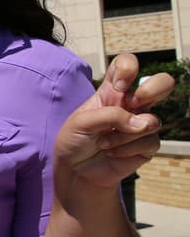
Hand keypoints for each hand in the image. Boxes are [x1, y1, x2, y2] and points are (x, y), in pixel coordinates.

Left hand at [55, 53, 172, 188]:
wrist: (76, 171)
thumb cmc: (75, 141)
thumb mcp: (81, 123)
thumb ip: (110, 115)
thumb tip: (143, 122)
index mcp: (111, 91)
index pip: (126, 66)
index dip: (128, 68)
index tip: (120, 85)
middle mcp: (130, 104)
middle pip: (161, 82)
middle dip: (154, 88)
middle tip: (134, 102)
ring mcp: (141, 124)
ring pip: (151, 121)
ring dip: (122, 135)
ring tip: (102, 142)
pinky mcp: (147, 144)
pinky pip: (149, 141)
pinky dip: (126, 149)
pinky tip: (111, 153)